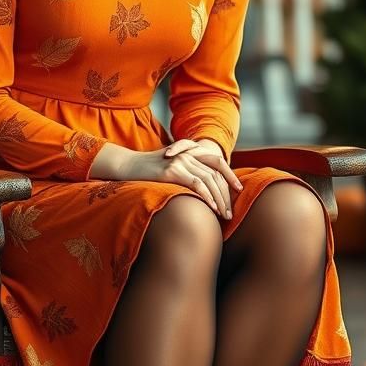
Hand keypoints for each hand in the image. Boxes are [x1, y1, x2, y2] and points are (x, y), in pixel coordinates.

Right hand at [117, 138, 241, 219]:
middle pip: (216, 173)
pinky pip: (196, 184)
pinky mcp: (172, 170)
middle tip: (230, 213)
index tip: (239, 190)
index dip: (229, 175)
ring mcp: (180, 160)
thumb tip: (203, 190)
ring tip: (223, 215)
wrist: (126, 165)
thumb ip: (186, 172)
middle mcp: (187, 153)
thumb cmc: (147, 171)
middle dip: (226, 194)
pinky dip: (207, 196)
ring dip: (219, 199)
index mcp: (190, 151)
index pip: (217, 162)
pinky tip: (211, 208)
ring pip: (209, 179)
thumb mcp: (171, 168)